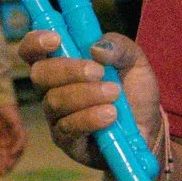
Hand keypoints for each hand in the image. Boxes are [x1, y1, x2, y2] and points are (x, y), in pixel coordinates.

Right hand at [0, 102, 26, 175]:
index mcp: (3, 141)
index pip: (5, 156)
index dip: (3, 165)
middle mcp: (11, 138)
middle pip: (14, 155)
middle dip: (9, 164)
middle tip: (4, 172)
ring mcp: (16, 132)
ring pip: (20, 148)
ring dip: (15, 157)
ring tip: (8, 165)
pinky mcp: (18, 125)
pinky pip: (21, 137)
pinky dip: (18, 145)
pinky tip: (12, 151)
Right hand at [20, 29, 161, 171]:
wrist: (149, 125)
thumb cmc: (133, 89)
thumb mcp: (134, 60)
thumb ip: (118, 46)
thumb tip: (95, 48)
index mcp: (61, 63)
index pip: (32, 51)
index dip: (35, 42)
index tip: (56, 39)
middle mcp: (52, 89)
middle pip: (39, 75)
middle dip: (68, 70)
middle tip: (98, 71)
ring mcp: (56, 116)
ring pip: (55, 102)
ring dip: (86, 95)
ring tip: (114, 93)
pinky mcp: (66, 141)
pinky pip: (68, 128)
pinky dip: (90, 118)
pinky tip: (110, 115)